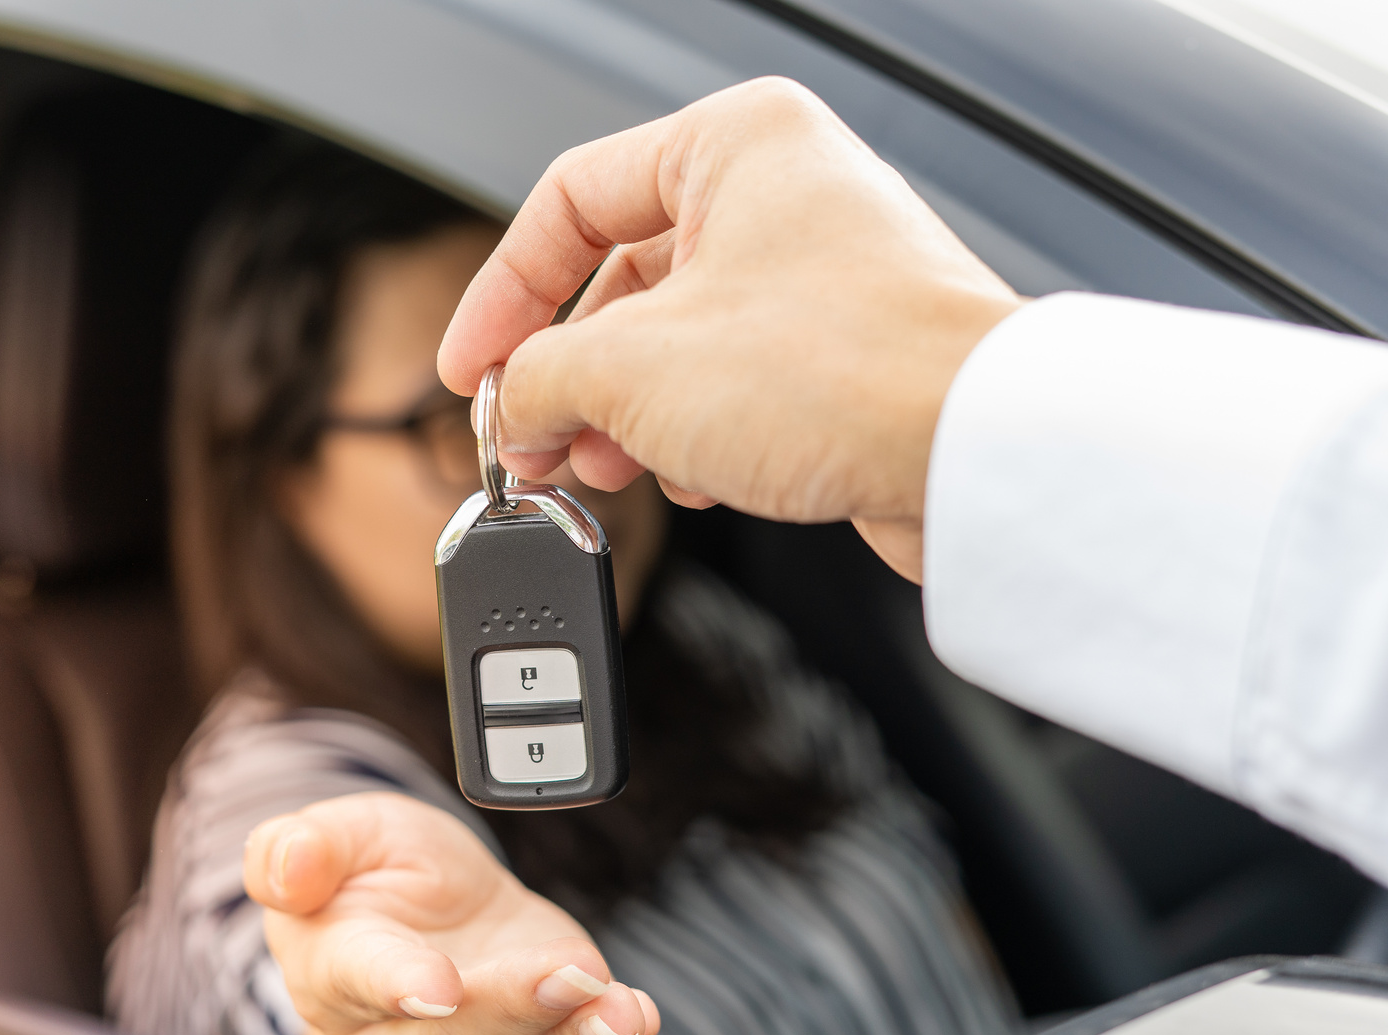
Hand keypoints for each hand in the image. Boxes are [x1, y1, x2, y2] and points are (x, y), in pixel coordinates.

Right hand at [244, 792, 658, 1034]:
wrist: (432, 908)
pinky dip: (602, 1034)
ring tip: (612, 1001)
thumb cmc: (373, 868)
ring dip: (568, 1027)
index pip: (359, 978)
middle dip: (508, 1010)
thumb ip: (302, 847)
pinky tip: (633, 1013)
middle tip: (562, 974)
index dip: (398, 983)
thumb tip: (288, 865)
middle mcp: (390, 1028)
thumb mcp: (341, 832)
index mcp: (331, 966)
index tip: (438, 987)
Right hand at [437, 77, 1021, 580]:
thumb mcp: (633, 370)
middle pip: (623, 279)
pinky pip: (735, 382)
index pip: (570, 202)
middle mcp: (784, 193)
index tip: (473, 369)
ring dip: (624, 415)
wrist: (976, 456)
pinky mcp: (846, 353)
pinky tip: (689, 477)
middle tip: (530, 438)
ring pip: (678, 339)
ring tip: (596, 467)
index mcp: (734, 142)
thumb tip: (509, 405)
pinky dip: (693, 431)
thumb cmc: (844, 370)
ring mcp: (821, 274)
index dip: (501, 294)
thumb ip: (539, 377)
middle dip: (568, 374)